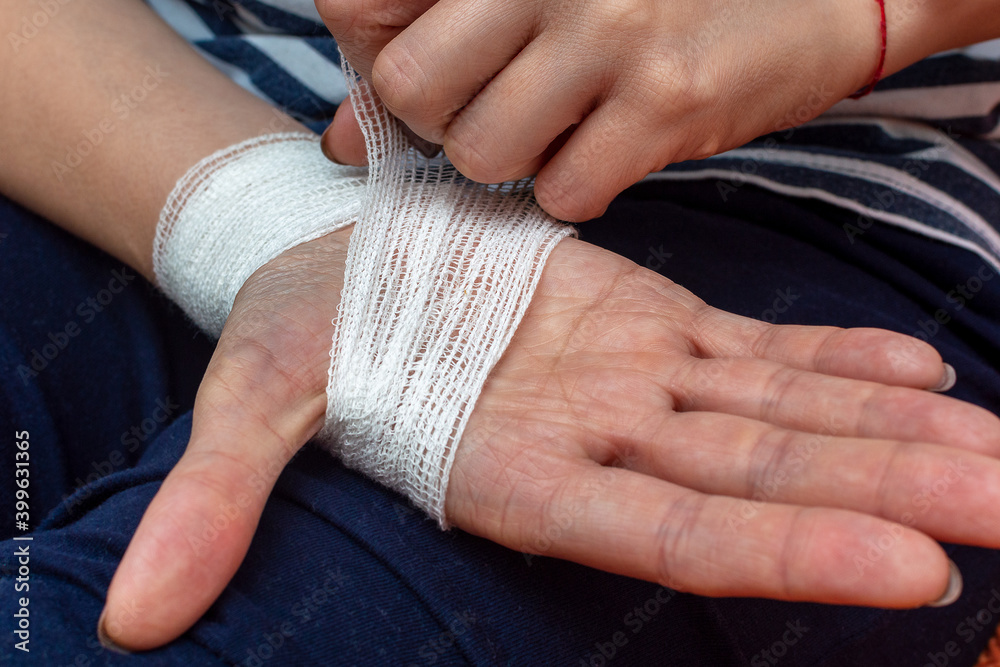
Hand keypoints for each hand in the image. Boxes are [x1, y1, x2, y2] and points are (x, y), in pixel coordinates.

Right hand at [100, 232, 999, 649]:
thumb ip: (221, 496)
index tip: (909, 570)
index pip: (667, 529)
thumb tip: (134, 614)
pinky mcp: (648, 324)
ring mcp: (635, 381)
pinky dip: (838, 358)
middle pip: (759, 480)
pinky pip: (756, 350)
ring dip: (891, 434)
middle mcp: (597, 438)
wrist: (342, 264)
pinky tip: (919, 367)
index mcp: (515, 470)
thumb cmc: (300, 332)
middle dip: (888, 499)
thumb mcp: (250, 398)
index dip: (780, 553)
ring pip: (780, 416)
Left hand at [317, 0, 911, 219]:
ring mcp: (608, 34)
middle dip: (432, 120)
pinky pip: (563, 192)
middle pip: (408, 88)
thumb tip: (340, 134)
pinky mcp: (667, 103)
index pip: (356, 4)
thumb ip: (436, 41)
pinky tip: (605, 150)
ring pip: (479, 152)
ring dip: (507, 159)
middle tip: (486, 107)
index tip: (415, 68)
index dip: (371, 55)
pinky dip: (574, 186)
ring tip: (554, 127)